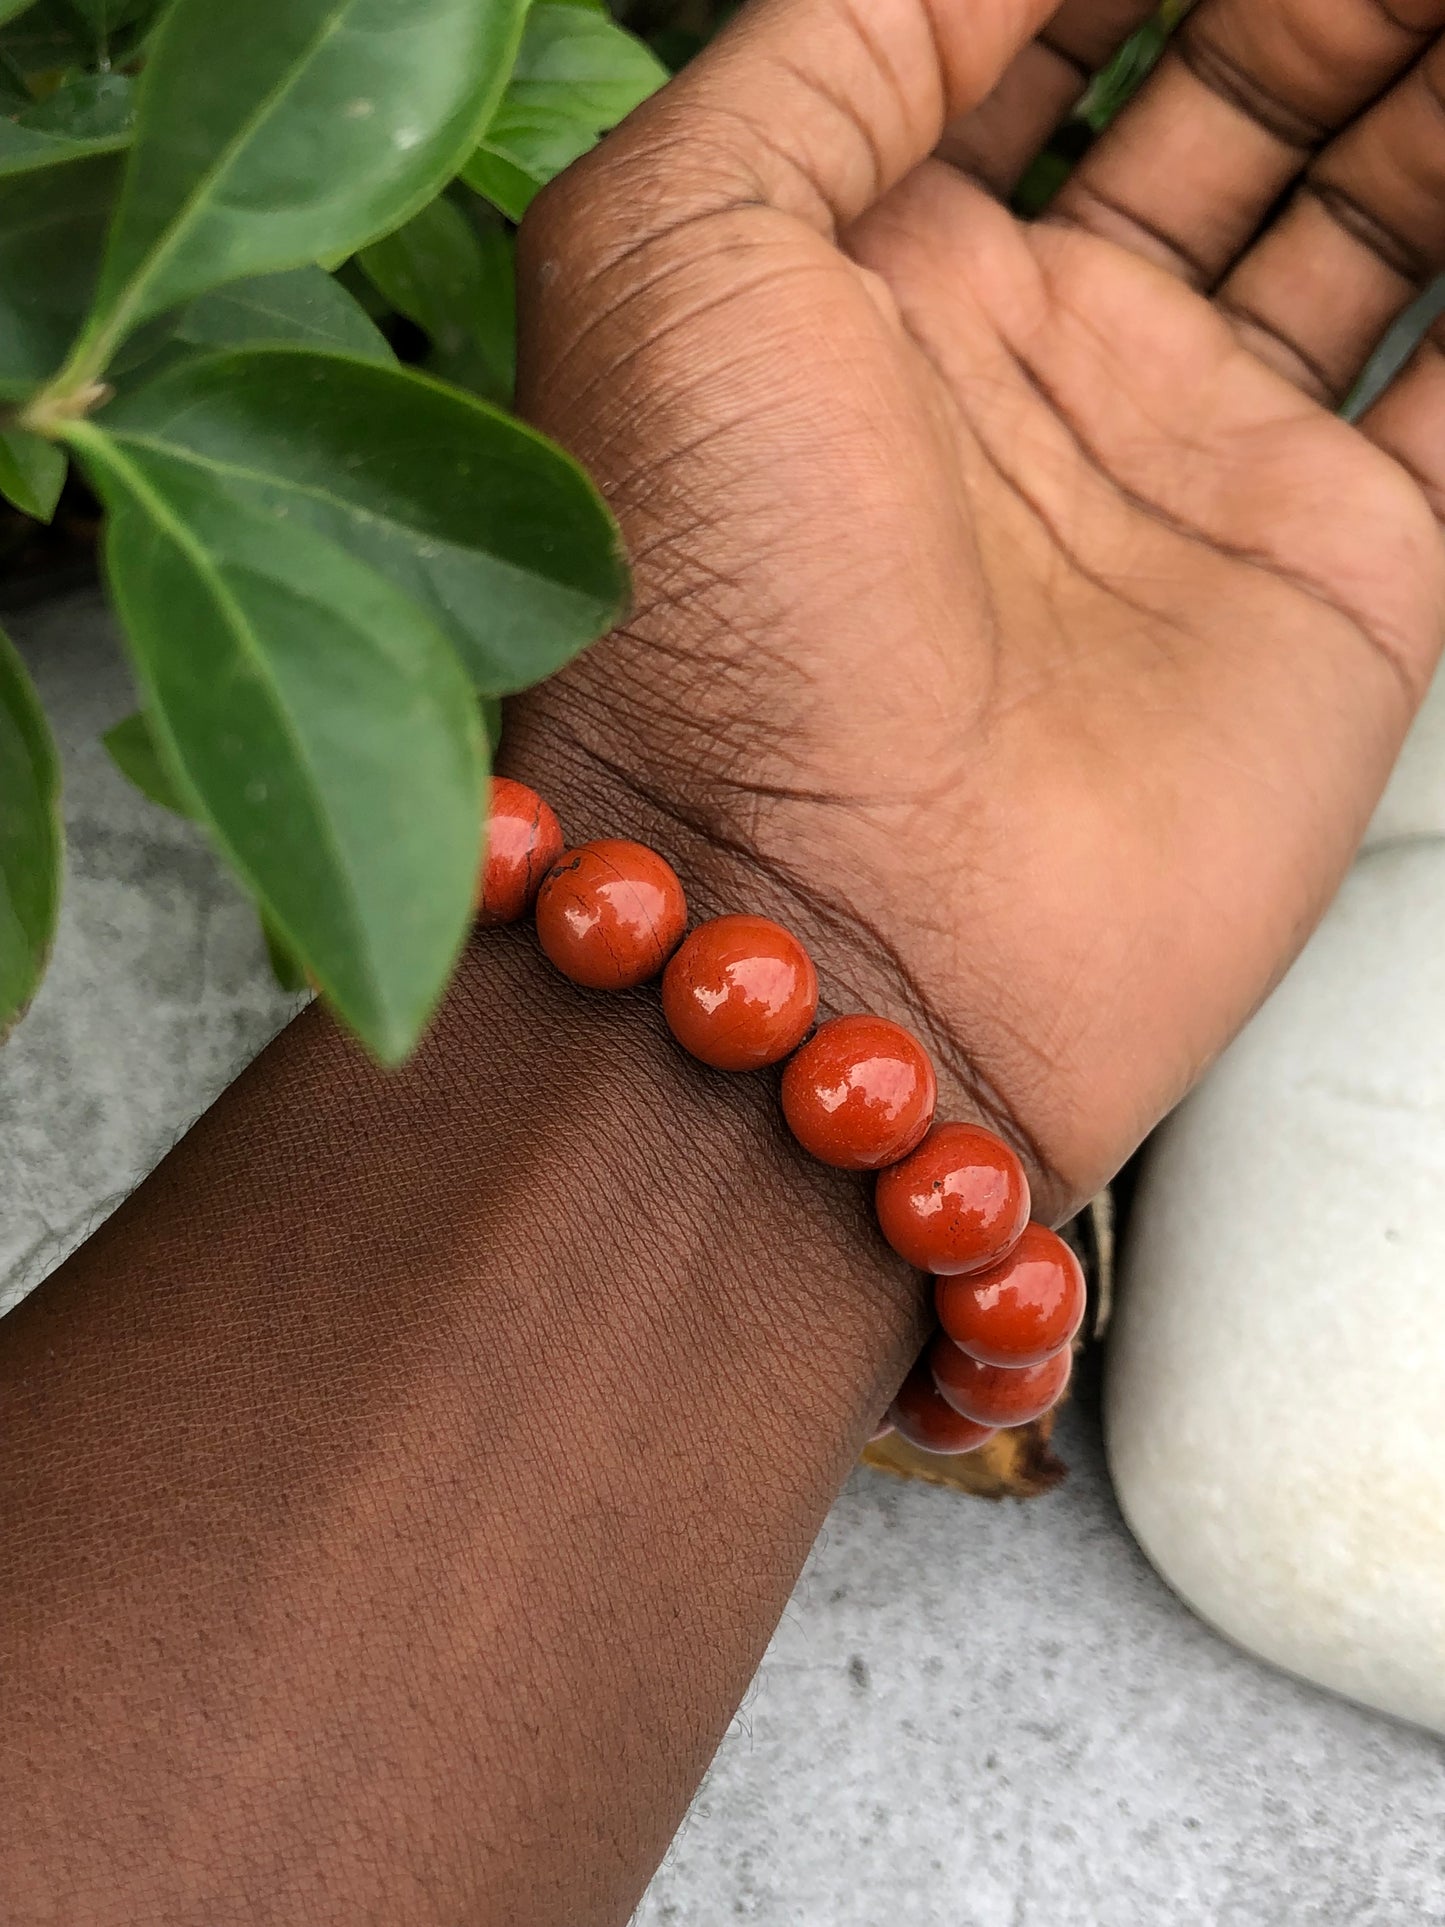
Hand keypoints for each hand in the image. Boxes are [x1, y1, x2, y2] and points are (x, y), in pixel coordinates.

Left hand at [509, 0, 1444, 1215]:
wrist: (833, 928)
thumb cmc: (702, 620)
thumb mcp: (670, 254)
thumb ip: (829, 50)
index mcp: (872, 272)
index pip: (1031, 26)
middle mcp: (1038, 362)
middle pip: (1231, 87)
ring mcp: (1193, 461)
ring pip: (1368, 201)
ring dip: (1418, 77)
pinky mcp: (1336, 569)